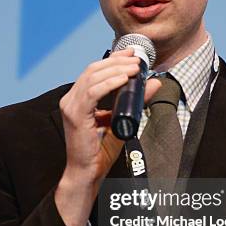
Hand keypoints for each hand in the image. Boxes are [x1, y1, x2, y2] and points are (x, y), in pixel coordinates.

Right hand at [59, 48, 160, 183]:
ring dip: (116, 69)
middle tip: (138, 59)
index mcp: (79, 98)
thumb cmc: (101, 150)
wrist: (88, 172)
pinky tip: (124, 79)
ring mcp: (70, 106)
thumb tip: (154, 82)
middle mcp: (71, 99)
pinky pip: (92, 92)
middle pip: (93, 69)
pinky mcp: (75, 115)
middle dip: (117, 61)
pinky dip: (109, 83)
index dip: (114, 59)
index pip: (95, 70)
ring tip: (135, 68)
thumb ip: (136, 101)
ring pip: (92, 76)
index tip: (133, 53)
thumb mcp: (124, 119)